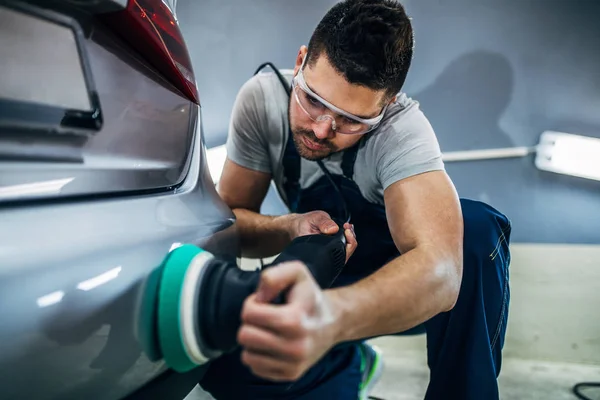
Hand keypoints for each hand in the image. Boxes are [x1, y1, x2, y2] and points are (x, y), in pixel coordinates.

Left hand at [238, 262, 338, 381]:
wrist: (333, 321)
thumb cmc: (310, 296)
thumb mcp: (297, 272)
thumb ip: (274, 276)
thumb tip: (259, 298)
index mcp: (294, 321)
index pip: (249, 314)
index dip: (252, 304)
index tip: (266, 302)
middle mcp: (295, 347)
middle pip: (245, 336)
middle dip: (250, 324)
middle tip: (265, 318)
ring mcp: (293, 364)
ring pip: (247, 356)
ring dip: (254, 341)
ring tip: (269, 331)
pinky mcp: (290, 375)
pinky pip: (256, 368)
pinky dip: (260, 356)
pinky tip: (273, 345)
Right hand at [288, 211, 356, 262]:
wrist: (297, 227)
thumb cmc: (304, 224)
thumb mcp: (312, 219)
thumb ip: (323, 223)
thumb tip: (334, 229)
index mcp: (322, 252)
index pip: (342, 253)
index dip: (349, 241)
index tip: (346, 229)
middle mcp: (327, 256)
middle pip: (347, 252)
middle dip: (351, 237)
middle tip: (347, 226)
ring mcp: (329, 255)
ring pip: (346, 250)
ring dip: (349, 237)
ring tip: (346, 226)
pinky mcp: (330, 251)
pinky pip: (343, 247)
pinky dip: (347, 237)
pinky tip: (345, 229)